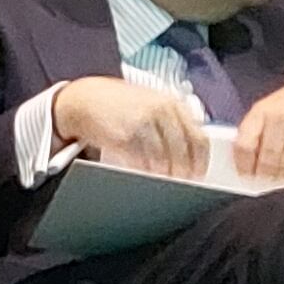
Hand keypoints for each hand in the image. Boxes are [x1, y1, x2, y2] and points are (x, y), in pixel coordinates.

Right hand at [48, 73, 208, 177]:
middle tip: (180, 184)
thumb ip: (170, 122)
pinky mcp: (124, 135)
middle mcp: (160, 110)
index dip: (200, 162)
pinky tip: (145, 176)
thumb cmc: (118, 104)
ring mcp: (142, 122)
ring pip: (163, 160)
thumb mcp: (150, 103)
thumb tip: (189, 154)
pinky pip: (141, 162)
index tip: (197, 175)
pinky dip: (145, 173)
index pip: (198, 138)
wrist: (83, 98)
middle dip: (182, 172)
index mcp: (172, 103)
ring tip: (163, 184)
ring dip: (165, 176)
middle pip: (183, 152)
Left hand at [229, 74, 283, 186]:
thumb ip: (258, 129)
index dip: (243, 164)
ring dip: (281, 182)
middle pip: (267, 158)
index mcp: (262, 111)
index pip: (245, 143)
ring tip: (278, 190)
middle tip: (262, 188)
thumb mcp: (272, 106)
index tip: (244, 177)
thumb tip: (245, 160)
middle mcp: (281, 119)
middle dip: (263, 177)